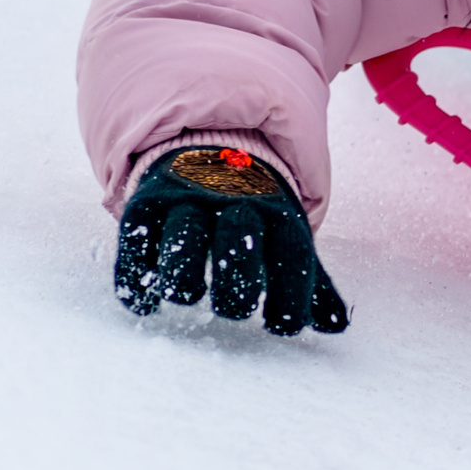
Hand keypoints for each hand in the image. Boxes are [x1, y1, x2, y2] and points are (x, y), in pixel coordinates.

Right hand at [114, 146, 349, 335]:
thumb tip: (335, 327)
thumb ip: (311, 280)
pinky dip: (135, 274)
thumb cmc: (256, 203)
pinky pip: (134, 237)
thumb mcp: (287, 231)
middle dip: (237, 285)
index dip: (291, 295)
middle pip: (237, 242)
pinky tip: (143, 304)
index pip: (292, 253)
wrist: (208, 142)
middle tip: (234, 309)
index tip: (281, 327)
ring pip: (182, 238)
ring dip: (183, 278)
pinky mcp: (146, 200)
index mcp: (277, 206)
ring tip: (188, 297)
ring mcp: (186, 195)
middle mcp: (232, 197)